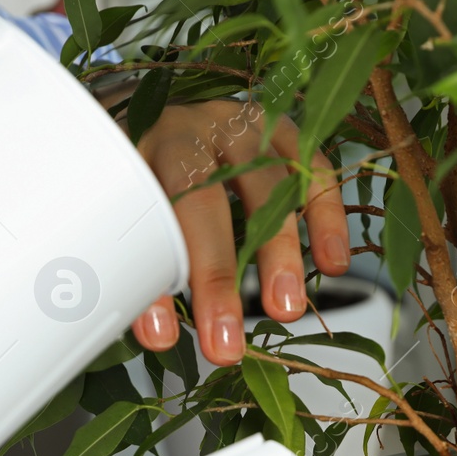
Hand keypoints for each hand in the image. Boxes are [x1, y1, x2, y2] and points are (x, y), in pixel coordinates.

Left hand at [131, 100, 349, 364]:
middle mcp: (187, 130)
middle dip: (217, 275)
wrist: (165, 115)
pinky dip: (324, 217)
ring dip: (278, 251)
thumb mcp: (124, 207)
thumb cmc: (146, 171)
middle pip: (202, 198)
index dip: (154, 283)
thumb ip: (134, 261)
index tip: (162, 336)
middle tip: (226, 341)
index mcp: (135, 151)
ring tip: (285, 308)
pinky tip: (332, 262)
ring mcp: (237, 125)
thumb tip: (152, 330)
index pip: (143, 216)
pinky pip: (310, 170)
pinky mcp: (279, 130)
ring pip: (263, 184)